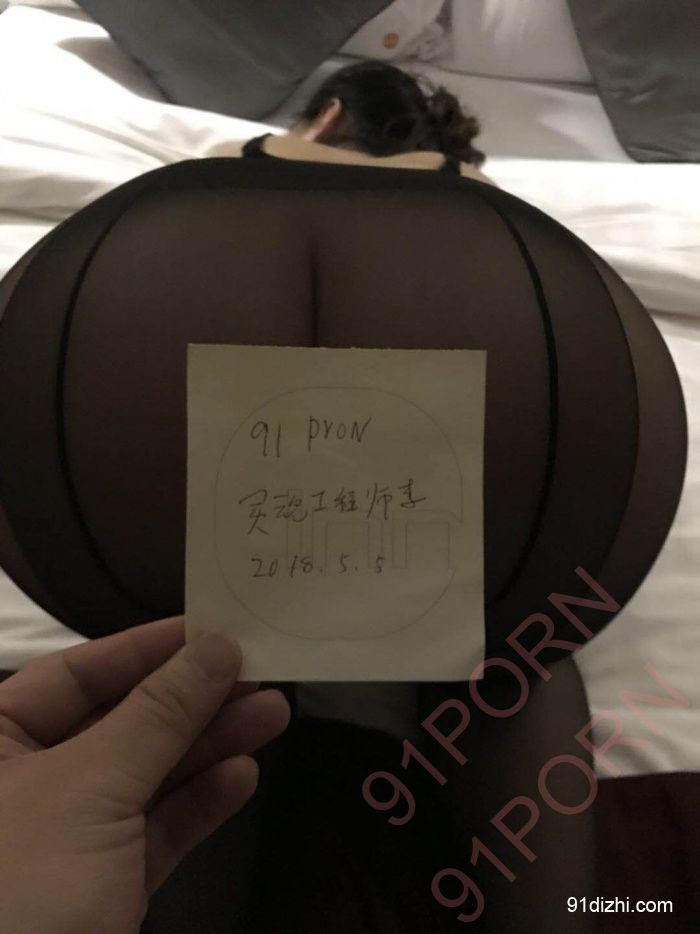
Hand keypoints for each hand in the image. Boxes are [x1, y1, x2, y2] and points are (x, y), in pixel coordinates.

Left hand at [0, 617, 289, 933]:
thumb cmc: (22, 889)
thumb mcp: (91, 787)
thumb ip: (159, 713)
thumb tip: (217, 644)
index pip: (73, 674)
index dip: (145, 648)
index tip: (212, 628)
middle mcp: (23, 785)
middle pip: (120, 722)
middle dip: (192, 700)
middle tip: (260, 671)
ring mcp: (63, 841)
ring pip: (145, 777)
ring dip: (210, 746)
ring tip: (275, 713)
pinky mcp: (99, 890)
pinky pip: (153, 832)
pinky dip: (198, 805)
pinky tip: (242, 776)